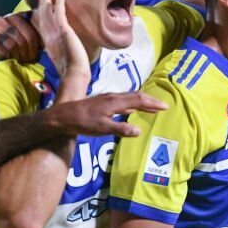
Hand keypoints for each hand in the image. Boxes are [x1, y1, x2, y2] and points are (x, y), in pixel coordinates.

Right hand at [0, 12, 41, 62]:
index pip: (30, 33)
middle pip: (22, 40)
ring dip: (16, 57)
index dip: (34, 48)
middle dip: (26, 54)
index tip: (33, 58)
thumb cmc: (0, 42)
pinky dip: (5, 56)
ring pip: (11, 45)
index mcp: (14, 18)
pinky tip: (6, 60)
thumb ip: (28, 33)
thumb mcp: (14, 34)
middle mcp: (2, 20)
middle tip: (25, 63)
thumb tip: (46, 42)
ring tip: (17, 63)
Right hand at [33, 0, 89, 83]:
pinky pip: (59, 12)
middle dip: (41, 4)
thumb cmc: (71, 71)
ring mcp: (54, 33)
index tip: (38, 8)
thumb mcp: (62, 59)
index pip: (42, 26)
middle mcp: (48, 36)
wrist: (73, 74)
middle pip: (42, 16)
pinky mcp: (63, 30)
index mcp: (48, 43)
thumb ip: (60, 53)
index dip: (40, 16)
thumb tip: (62, 53)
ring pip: (47, 12)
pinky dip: (59, 2)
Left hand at [44, 92, 166, 137]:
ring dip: (141, 103)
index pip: (139, 100)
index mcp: (115, 102)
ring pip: (128, 99)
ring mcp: (106, 100)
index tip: (165, 106)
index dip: (153, 103)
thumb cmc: (82, 123)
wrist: (62, 117)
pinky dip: (131, 105)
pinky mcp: (101, 103)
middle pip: (136, 97)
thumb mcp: (102, 129)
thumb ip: (121, 130)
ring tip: (151, 107)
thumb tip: (139, 131)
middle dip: (150, 101)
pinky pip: (122, 102)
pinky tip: (131, 110)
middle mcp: (112, 98)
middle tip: (162, 106)